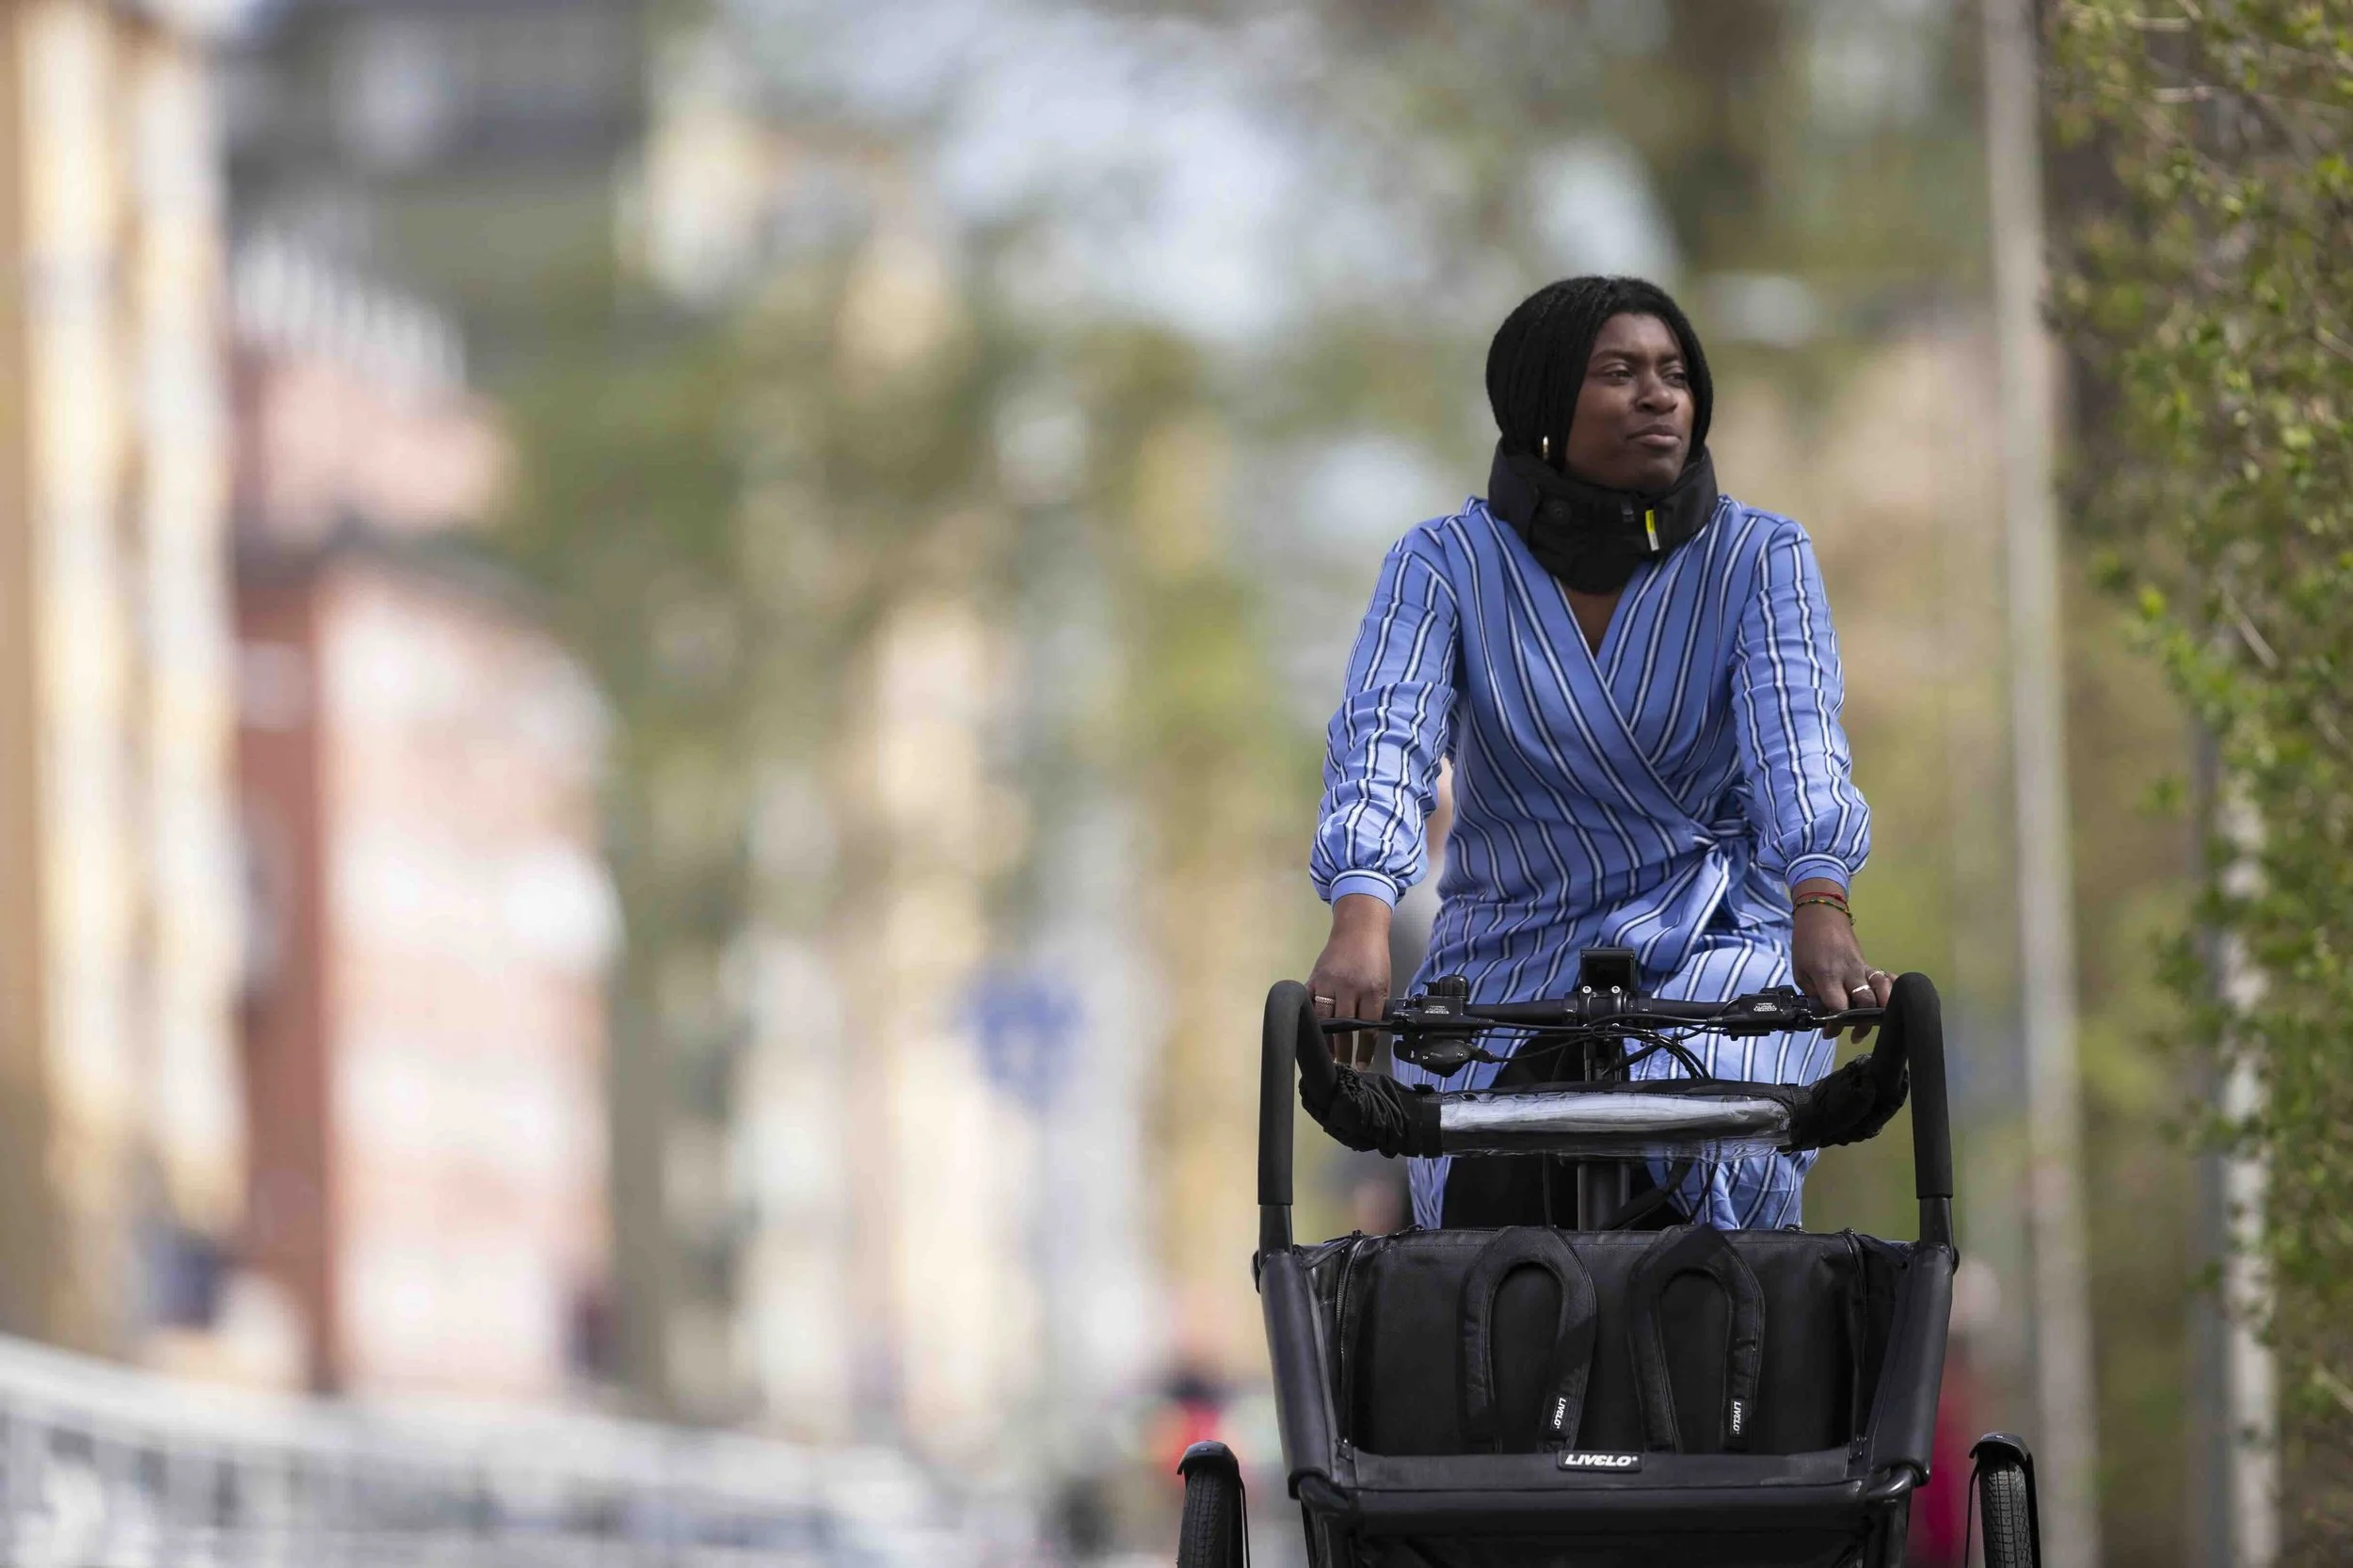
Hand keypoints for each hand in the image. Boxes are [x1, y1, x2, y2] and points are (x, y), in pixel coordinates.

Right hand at [1308, 893, 1392, 1068]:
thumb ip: (1376, 1007)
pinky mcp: (1314, 978)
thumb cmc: (1375, 958)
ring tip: (1326, 1056)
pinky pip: (1309, 1004)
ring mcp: (1328, 982)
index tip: (1361, 1066)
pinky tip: (1311, 1034)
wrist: (1358, 929)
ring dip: (1325, 1040)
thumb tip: (1368, 1036)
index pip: (1367, 1027)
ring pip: (1323, 1019)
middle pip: (1344, 1026)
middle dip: (1343, 1050)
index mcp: (1371, 989)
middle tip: (1343, 1067)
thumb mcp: (1384, 983)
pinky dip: (1310, 1020)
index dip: (1364, 1050)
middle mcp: (1349, 987)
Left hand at [1789, 880, 1892, 1041]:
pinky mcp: (1869, 963)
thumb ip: (1813, 994)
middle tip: (1854, 1034)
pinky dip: (1893, 989)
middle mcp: (1849, 972)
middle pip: (1865, 1002)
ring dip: (1883, 1009)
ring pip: (1881, 989)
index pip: (1838, 1006)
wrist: (1820, 916)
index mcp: (1827, 975)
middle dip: (1862, 1023)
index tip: (1830, 1033)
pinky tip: (1894, 1002)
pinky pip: (1886, 977)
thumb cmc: (1806, 944)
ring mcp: (1863, 967)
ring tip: (1878, 1023)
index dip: (1836, 1024)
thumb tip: (1824, 1015)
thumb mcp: (1800, 972)